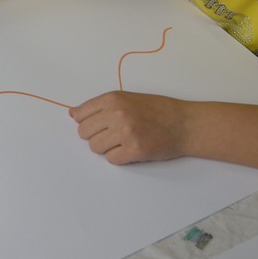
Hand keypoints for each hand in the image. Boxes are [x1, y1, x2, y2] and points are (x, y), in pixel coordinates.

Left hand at [69, 91, 187, 164]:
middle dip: (95, 136)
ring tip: (123, 141)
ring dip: (106, 148)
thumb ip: (100, 106)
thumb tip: (73, 114)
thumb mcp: (127, 99)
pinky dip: (119, 157)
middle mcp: (117, 113)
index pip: (80, 114)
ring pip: (95, 147)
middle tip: (113, 135)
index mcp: (113, 99)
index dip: (86, 123)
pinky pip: (111, 159)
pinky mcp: (134, 150)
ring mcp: (125, 132)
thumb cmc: (158, 110)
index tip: (97, 125)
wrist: (185, 123)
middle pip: (84, 133)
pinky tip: (131, 149)